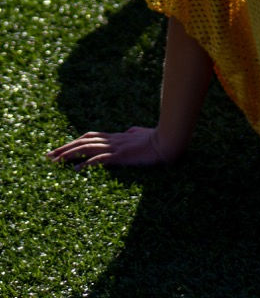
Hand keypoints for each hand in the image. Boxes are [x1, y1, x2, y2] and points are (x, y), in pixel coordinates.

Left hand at [47, 125, 173, 168]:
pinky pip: (100, 159)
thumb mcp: (140, 134)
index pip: (90, 137)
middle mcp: (113, 140)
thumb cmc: (157, 138)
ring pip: (87, 148)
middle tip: (48, 156)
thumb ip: (132, 132)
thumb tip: (128, 131)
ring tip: (55, 161)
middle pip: (83, 142)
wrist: (168, 141)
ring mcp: (116, 147)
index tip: (61, 149)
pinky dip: (87, 164)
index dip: (74, 142)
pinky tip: (77, 170)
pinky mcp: (122, 156)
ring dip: (70, 155)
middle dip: (65, 148)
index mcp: (116, 137)